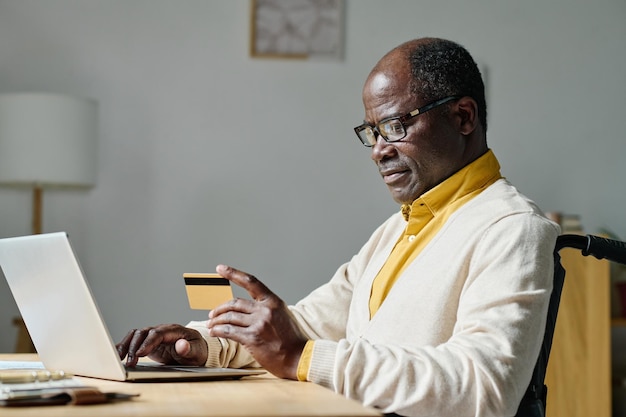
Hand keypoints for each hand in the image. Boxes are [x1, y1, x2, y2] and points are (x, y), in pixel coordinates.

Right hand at [116, 323, 207, 366]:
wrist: (195, 351)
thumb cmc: (196, 351)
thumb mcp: (197, 352)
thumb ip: (189, 349)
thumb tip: (181, 345)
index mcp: (174, 330)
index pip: (158, 333)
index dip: (148, 342)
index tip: (140, 353)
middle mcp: (161, 330)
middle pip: (143, 333)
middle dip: (135, 347)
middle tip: (130, 362)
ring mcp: (153, 336)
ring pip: (135, 335)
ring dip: (127, 346)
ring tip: (121, 360)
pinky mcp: (147, 343)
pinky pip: (133, 341)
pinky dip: (124, 347)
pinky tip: (117, 355)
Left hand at [207, 264, 307, 379]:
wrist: (299, 357)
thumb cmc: (291, 339)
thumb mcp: (282, 315)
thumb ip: (265, 309)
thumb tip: (246, 308)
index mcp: (273, 301)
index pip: (250, 282)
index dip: (233, 273)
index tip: (220, 268)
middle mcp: (265, 310)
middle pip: (234, 303)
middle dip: (220, 308)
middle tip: (213, 314)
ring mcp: (259, 324)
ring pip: (229, 317)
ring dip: (216, 321)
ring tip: (211, 325)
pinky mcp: (252, 338)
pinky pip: (229, 331)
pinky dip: (218, 331)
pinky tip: (215, 332)